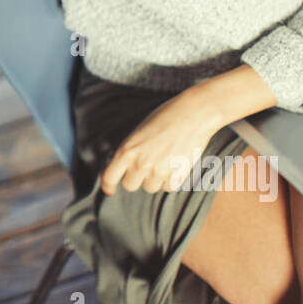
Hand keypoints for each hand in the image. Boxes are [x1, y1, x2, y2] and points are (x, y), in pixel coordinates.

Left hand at [100, 89, 223, 196]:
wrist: (193, 114)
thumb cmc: (166, 117)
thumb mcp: (139, 131)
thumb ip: (131, 150)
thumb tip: (125, 167)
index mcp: (127, 150)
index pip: (109, 177)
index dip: (108, 186)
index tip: (110, 189)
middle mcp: (140, 164)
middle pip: (130, 185)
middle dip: (135, 178)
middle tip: (145, 166)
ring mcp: (159, 171)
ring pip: (150, 187)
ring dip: (154, 179)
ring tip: (163, 160)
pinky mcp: (176, 176)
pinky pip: (168, 187)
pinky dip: (170, 180)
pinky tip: (175, 164)